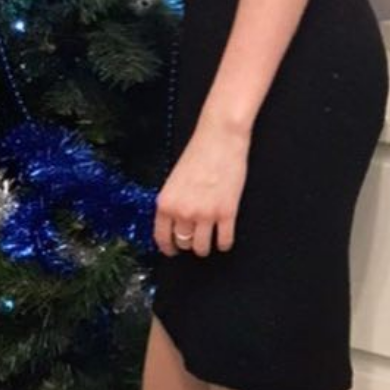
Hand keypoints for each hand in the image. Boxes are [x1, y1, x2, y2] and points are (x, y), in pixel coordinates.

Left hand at [153, 114, 250, 256]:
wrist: (220, 138)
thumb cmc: (198, 153)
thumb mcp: (174, 180)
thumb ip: (173, 202)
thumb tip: (175, 222)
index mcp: (166, 203)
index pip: (162, 237)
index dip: (168, 248)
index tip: (172, 251)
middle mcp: (183, 211)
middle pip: (184, 243)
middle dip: (188, 244)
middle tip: (194, 240)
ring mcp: (206, 214)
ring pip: (202, 247)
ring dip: (205, 247)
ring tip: (209, 242)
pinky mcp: (227, 213)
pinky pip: (224, 241)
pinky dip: (224, 244)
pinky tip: (224, 240)